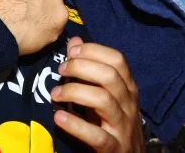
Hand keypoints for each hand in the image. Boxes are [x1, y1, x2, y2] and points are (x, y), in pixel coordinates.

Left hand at [50, 36, 143, 151]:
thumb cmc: (112, 123)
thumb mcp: (104, 94)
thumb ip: (89, 69)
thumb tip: (75, 42)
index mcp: (128, 88)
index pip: (117, 59)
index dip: (93, 51)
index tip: (72, 51)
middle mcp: (129, 104)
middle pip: (109, 76)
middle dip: (81, 67)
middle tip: (61, 70)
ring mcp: (123, 126)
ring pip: (103, 100)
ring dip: (74, 92)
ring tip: (55, 94)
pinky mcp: (114, 148)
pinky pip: (96, 135)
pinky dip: (75, 125)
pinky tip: (59, 117)